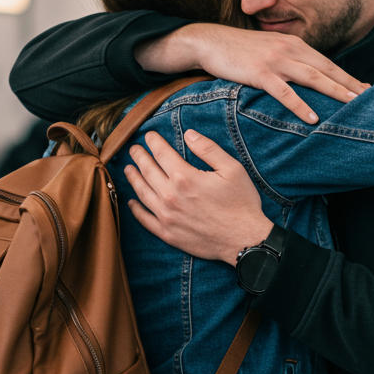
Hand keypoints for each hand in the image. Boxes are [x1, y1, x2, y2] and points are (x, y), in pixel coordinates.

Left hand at [125, 129, 272, 265]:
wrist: (244, 239)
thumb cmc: (241, 203)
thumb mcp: (232, 169)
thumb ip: (208, 149)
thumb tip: (188, 134)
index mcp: (185, 177)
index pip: (161, 153)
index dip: (153, 142)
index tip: (148, 135)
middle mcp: (171, 196)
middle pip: (147, 171)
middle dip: (139, 156)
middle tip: (134, 149)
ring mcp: (167, 217)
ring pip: (142, 193)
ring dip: (133, 179)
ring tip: (128, 169)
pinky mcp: (168, 234)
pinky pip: (145, 220)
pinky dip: (136, 210)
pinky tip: (132, 202)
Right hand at [135, 23, 367, 125]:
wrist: (210, 41)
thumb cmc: (240, 51)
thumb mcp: (270, 51)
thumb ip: (290, 61)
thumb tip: (307, 78)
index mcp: (295, 44)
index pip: (328, 62)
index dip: (348, 76)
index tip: (366, 88)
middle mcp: (290, 49)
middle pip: (327, 69)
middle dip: (349, 83)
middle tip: (369, 98)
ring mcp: (275, 61)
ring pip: (312, 78)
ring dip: (334, 91)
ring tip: (352, 104)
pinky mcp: (260, 74)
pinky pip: (284, 92)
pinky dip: (300, 105)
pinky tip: (312, 118)